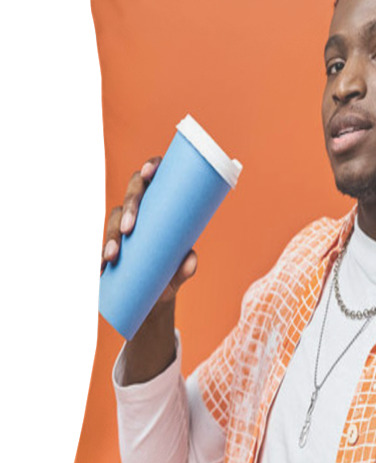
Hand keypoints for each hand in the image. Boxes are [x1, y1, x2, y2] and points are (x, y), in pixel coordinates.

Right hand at [100, 156, 197, 306]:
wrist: (155, 296)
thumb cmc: (171, 272)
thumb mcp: (180, 271)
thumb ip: (186, 267)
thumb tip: (189, 260)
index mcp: (162, 203)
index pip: (156, 176)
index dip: (151, 166)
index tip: (149, 172)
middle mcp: (142, 210)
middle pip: (132, 193)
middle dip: (129, 207)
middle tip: (129, 228)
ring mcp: (125, 224)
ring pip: (113, 218)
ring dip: (112, 235)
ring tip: (113, 256)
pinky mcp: (112, 244)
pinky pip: (103, 244)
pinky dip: (99, 256)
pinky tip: (100, 268)